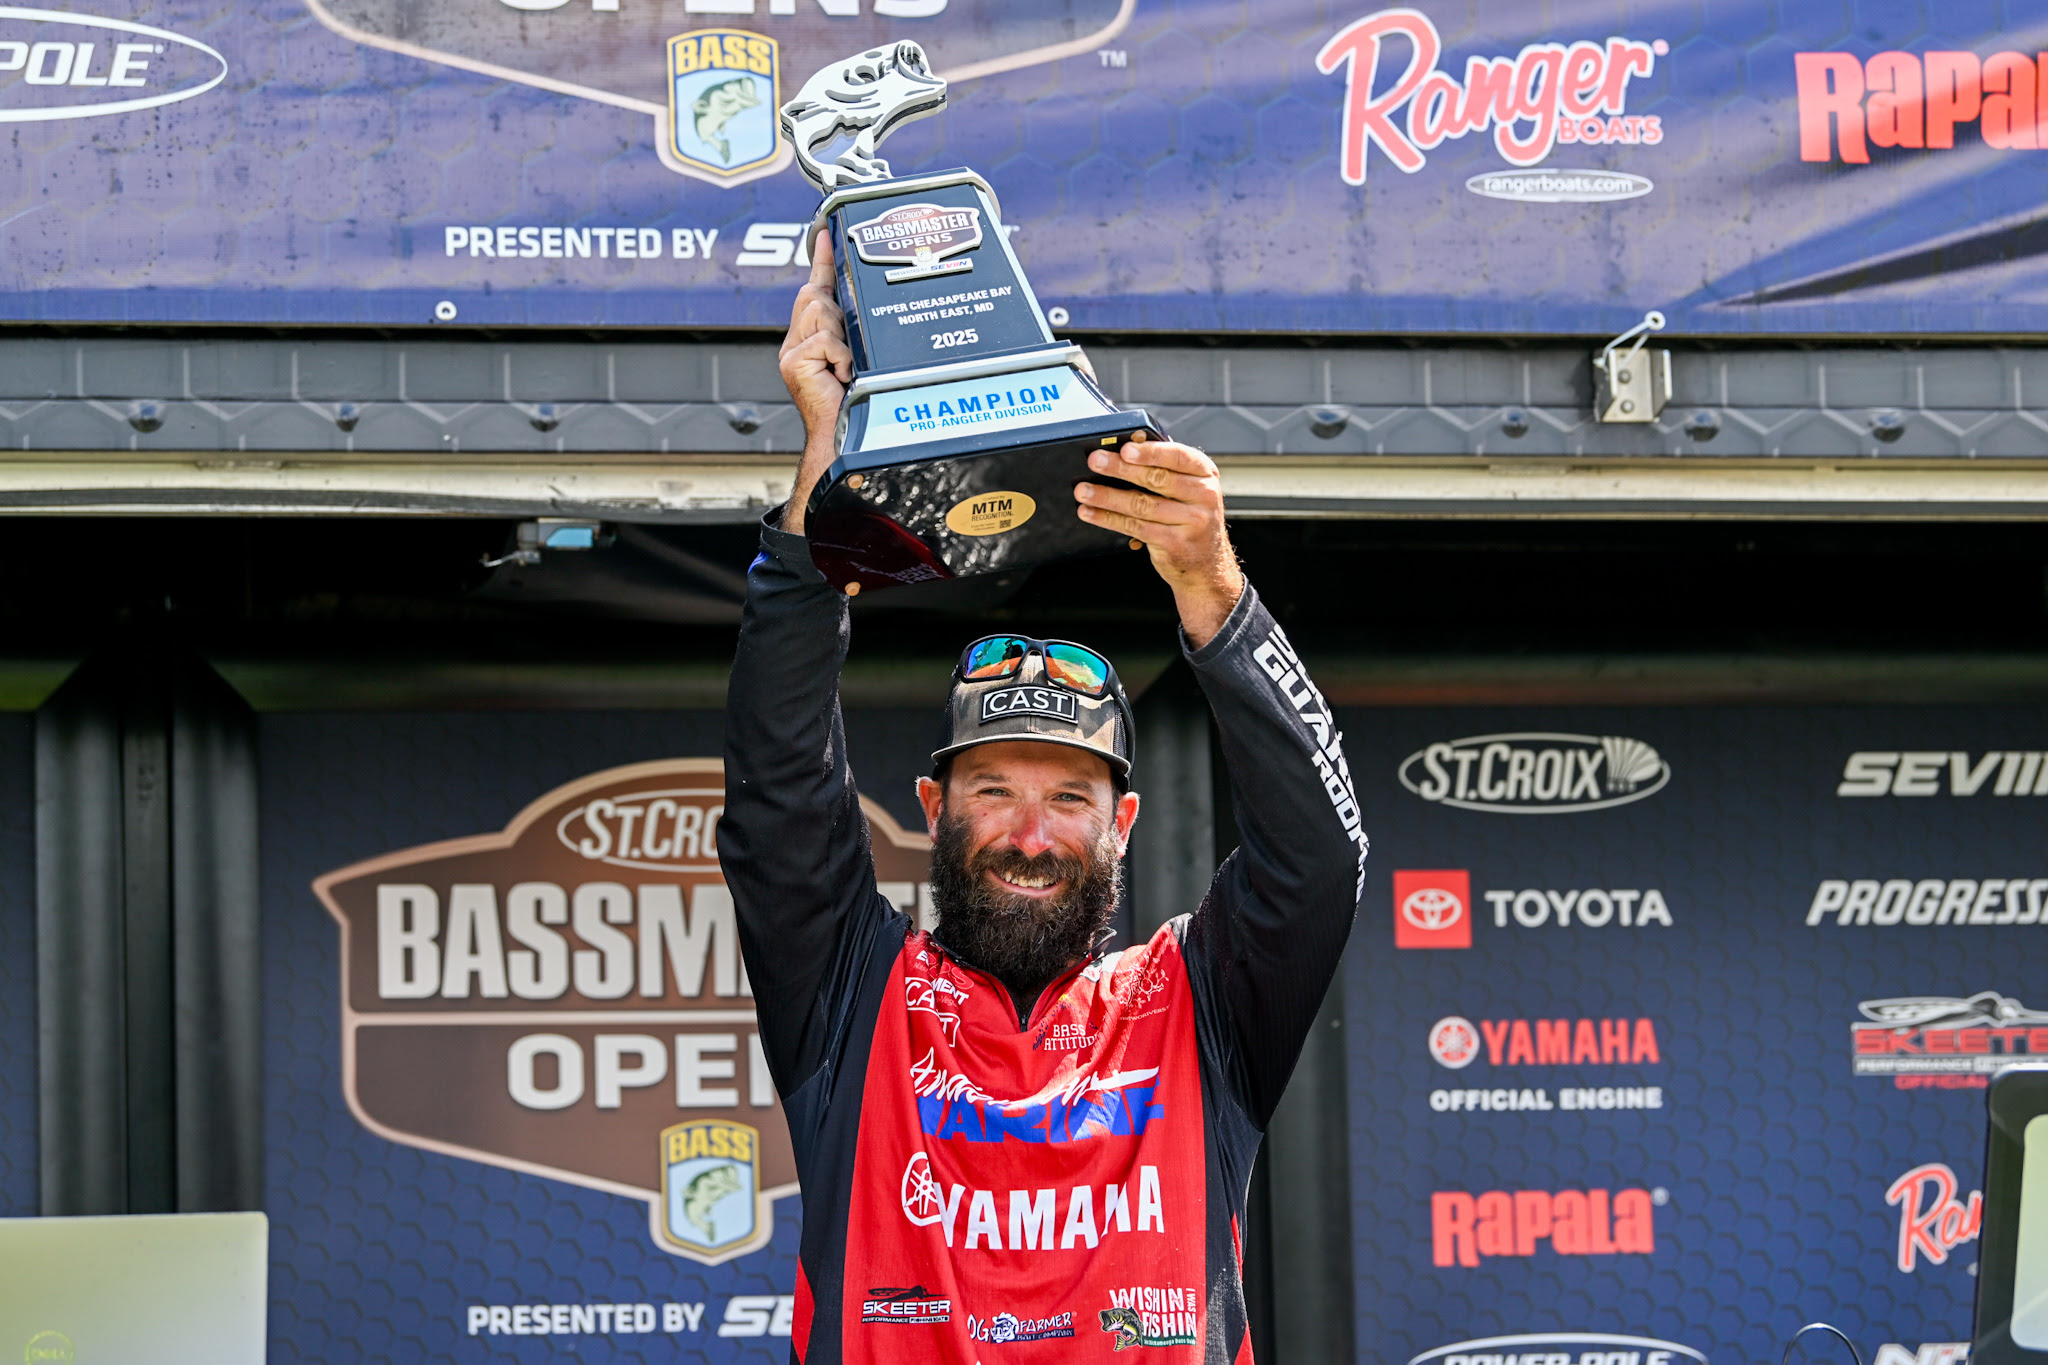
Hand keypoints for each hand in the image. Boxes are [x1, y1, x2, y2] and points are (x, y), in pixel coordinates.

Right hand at [776, 230, 851, 532]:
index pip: (817, 289)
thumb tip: (860, 308)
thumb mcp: (859, 360)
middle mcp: (797, 343)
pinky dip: (841, 357)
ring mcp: (793, 353)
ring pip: (821, 312)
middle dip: (836, 310)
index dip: (823, 259)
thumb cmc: (857, 407)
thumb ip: (853, 334)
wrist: (843, 442)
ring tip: (846, 370)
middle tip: (847, 347)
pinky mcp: (794, 362)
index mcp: (811, 341)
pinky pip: (826, 339)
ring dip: (842, 340)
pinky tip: (842, 378)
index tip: (828, 231)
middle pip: (815, 295)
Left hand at [1074, 440, 1244, 647]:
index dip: (1150, 452)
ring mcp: (1192, 522)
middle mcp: (1204, 496)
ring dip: (1107, 496)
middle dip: (1121, 469)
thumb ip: (1164, 468)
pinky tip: (1091, 512)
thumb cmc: (1189, 517)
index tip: (1125, 448)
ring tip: (1083, 490)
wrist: (1206, 564)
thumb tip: (1124, 450)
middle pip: (1157, 479)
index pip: (1178, 456)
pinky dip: (1108, 518)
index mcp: (1206, 474)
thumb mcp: (1189, 489)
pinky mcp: (1175, 543)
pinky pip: (1134, 527)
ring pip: (1141, 505)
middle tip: (1095, 461)